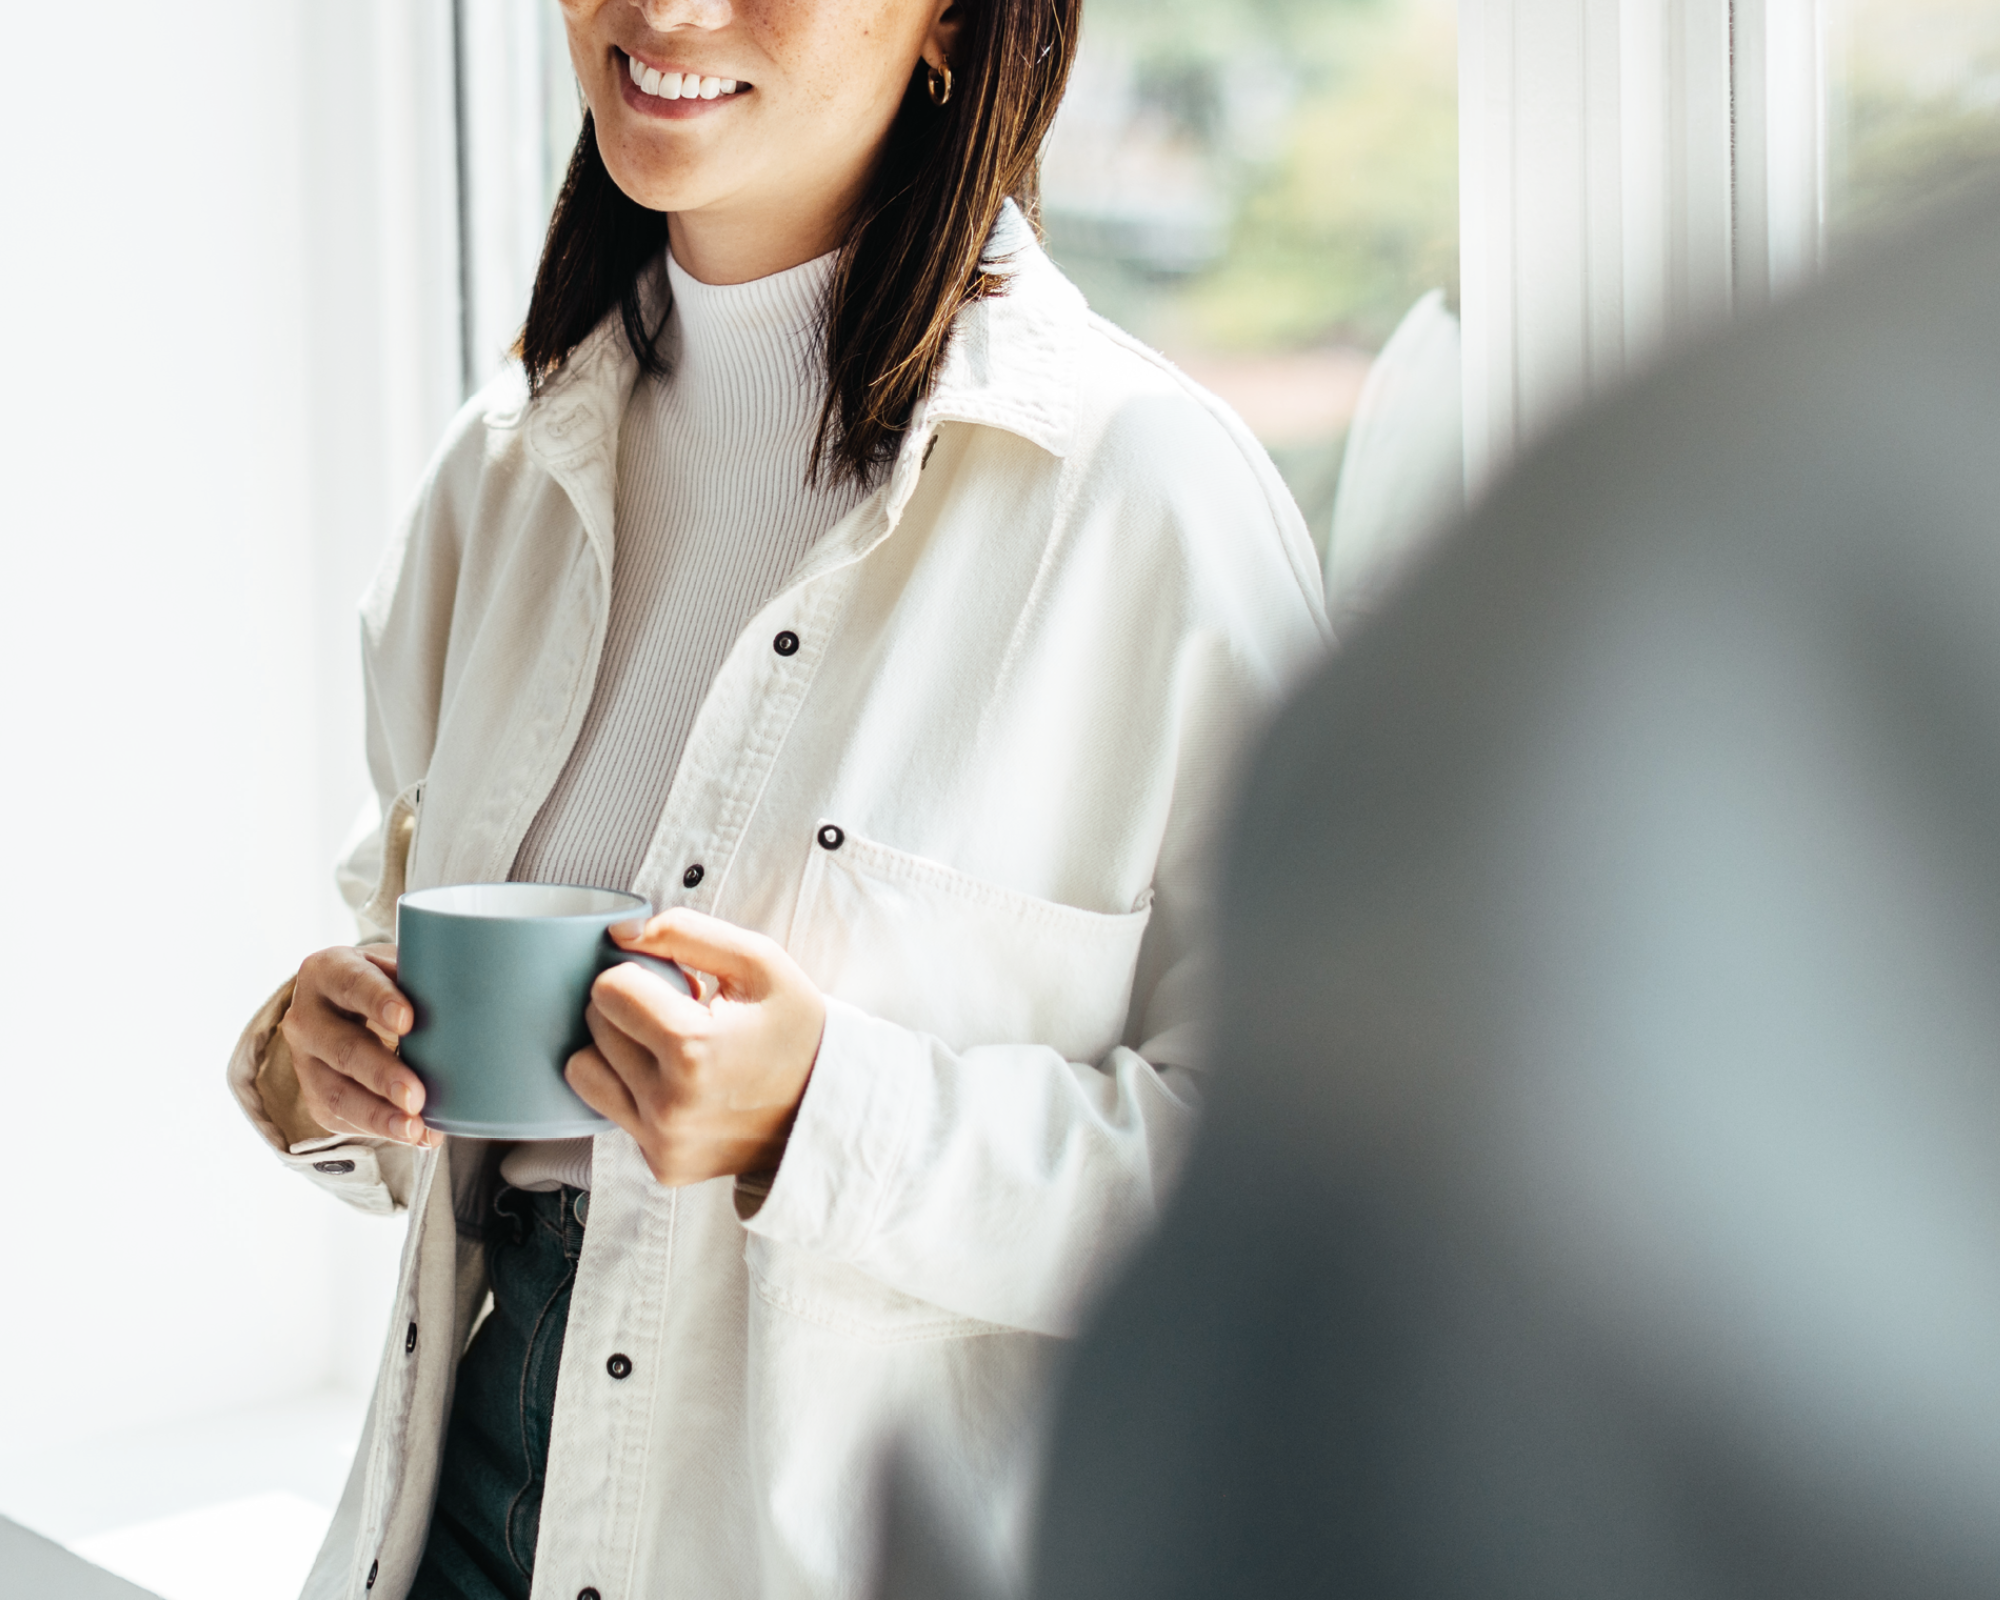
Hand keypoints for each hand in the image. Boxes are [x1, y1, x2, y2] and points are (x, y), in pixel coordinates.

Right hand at [279, 946, 441, 1147]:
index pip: (350, 982)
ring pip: (337, 1092)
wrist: (345, 1007)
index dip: (378, 1000)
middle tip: (416, 1095)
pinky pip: (344, 1117)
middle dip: (381, 1074)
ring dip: (378, 1115)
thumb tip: (500, 1003)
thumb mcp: (400, 966)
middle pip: (342, 1047)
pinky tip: (413, 1135)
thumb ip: (431, 977)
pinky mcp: (316, 1095)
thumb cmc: (388, 982)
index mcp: (329, 971)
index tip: (408, 1020)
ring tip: (415, 1128)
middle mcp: (308, 1017)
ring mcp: (305, 1061)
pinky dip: (380, 1128)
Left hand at [566, 910, 826, 1186]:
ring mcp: (663, 1142)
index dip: (639, 975)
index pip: (608, 990)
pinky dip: (634, 1093)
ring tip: (669, 1049)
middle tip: (679, 1014)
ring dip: (616, 1052)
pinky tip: (680, 1086)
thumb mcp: (761, 962)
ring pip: (585, 1072)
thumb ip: (686, 931)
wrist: (832, 1109)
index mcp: (693, 1050)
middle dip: (629, 1011)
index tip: (676, 985)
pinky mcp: (662, 1166)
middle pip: (594, 1028)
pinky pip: (612, 1112)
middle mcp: (669, 1106)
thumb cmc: (798, 1031)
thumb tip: (619, 934)